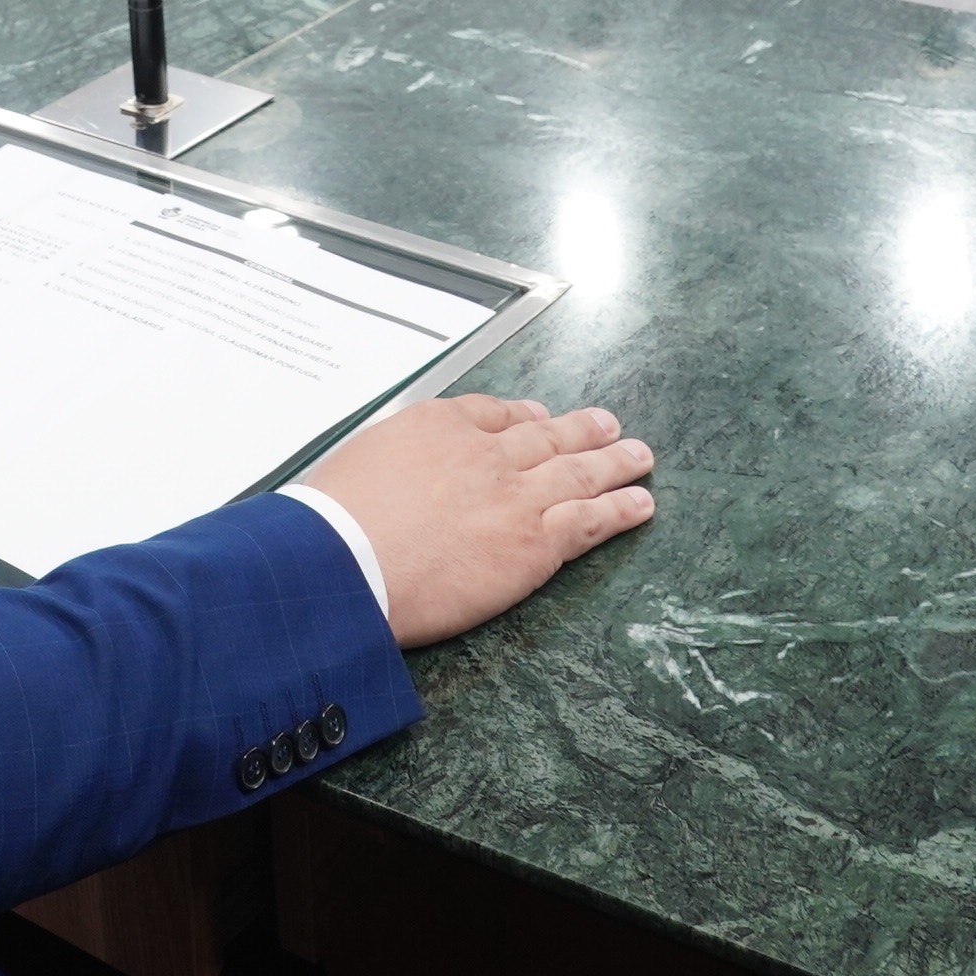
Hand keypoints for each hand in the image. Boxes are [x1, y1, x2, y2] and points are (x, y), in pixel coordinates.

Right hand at [303, 395, 654, 647]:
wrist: (347, 562)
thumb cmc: (335, 523)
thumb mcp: (354, 462)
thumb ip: (389, 458)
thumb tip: (391, 470)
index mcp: (437, 425)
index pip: (491, 413)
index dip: (523, 417)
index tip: (538, 417)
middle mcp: (484, 452)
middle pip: (546, 435)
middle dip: (581, 430)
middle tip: (607, 424)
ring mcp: (515, 494)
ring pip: (579, 470)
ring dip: (615, 461)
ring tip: (639, 456)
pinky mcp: (535, 540)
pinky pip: (591, 519)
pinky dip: (620, 509)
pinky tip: (640, 504)